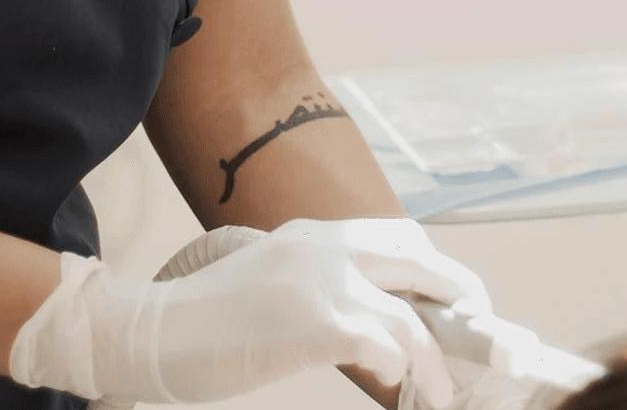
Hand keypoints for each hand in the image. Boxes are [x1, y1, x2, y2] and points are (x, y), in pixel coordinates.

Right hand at [10, 217, 490, 406]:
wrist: (147, 330)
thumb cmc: (202, 323)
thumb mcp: (271, 284)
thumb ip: (318, 287)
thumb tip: (370, 324)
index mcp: (314, 235)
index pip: (399, 238)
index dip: (438, 269)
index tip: (458, 299)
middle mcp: (324, 247)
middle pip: (421, 262)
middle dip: (461, 297)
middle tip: (479, 332)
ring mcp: (320, 281)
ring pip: (410, 317)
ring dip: (433, 360)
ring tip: (440, 391)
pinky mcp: (313, 321)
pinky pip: (383, 345)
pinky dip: (400, 371)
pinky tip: (394, 386)